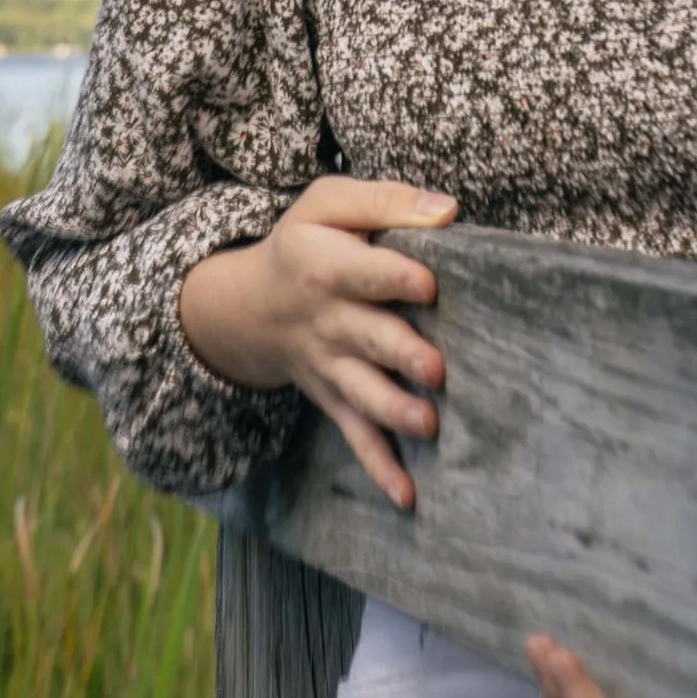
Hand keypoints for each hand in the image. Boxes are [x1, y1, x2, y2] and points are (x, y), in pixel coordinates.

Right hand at [179, 179, 455, 509]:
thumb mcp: (329, 204)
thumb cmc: (306, 244)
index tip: (429, 284)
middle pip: (368, 338)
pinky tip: (407, 496)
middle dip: (401, 354)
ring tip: (427, 425)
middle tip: (436, 369)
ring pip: (363, 393)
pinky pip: (356, 435)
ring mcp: (330, 367)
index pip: (363, 272)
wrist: (248, 307)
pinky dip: (379, 467)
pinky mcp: (335, 400)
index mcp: (325, 265)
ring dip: (394, 410)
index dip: (394, 276)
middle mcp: (328, 322)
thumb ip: (386, 201)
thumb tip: (448, 211)